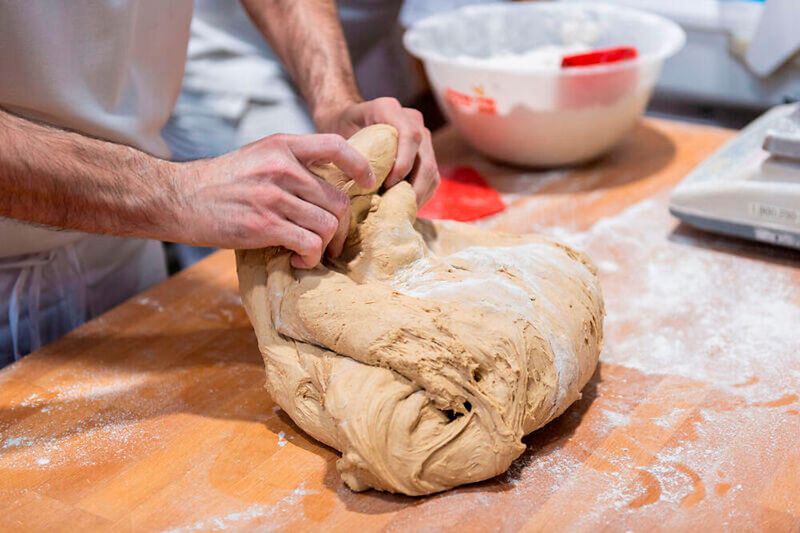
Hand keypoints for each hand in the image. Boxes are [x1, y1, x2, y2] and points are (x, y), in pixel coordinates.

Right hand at [176, 133, 374, 268]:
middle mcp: (281, 167)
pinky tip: (299, 260)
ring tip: (311, 252)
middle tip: (331, 241)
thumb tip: (327, 184)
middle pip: (338, 200)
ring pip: (327, 225)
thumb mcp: (257, 157)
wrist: (176, 198)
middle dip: (341, 227)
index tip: (367, 183)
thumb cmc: (219, 182)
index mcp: (282, 146)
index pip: (336, 145)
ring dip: (325, 246)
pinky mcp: (264, 225)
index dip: (360, 165)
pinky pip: (309, 244)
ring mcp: (273, 196)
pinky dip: (311, 258)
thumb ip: (290, 163)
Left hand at [314, 97, 439, 205]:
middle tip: (396, 207)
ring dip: (418, 194)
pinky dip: (420, 194)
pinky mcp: (425, 151)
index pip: (410, 136)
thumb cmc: (339, 129)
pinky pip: (431, 177)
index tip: (388, 185)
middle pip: (425, 157)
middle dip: (414, 187)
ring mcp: (421, 135)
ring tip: (400, 211)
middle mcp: (411, 119)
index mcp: (389, 109)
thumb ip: (352, 156)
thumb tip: (363, 187)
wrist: (345, 119)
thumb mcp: (338, 137)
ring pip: (431, 170)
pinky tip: (404, 206)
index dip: (404, 164)